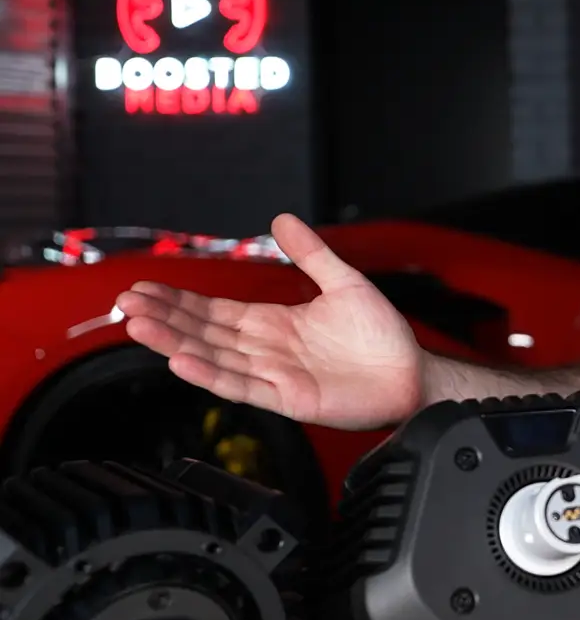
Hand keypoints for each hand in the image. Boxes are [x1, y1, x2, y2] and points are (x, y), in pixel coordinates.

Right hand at [116, 213, 423, 429]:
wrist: (413, 373)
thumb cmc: (382, 336)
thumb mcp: (344, 283)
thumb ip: (311, 254)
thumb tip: (283, 220)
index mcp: (274, 323)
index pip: (214, 311)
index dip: (179, 301)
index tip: (146, 288)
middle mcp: (267, 350)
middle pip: (204, 333)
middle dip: (164, 318)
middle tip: (126, 304)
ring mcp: (274, 375)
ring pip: (214, 358)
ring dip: (175, 342)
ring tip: (139, 327)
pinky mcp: (288, 398)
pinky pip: (241, 386)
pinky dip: (210, 374)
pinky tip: (181, 361)